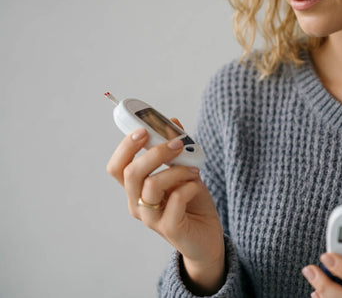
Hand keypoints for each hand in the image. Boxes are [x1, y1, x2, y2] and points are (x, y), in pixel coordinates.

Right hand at [106, 121, 224, 294]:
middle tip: (178, 143)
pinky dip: (188, 186)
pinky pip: (174, 201)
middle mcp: (138, 204)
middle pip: (131, 173)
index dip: (125, 147)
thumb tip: (173, 121)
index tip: (144, 130)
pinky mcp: (170, 228)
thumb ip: (177, 150)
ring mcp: (152, 218)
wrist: (208, 237)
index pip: (117, 167)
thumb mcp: (184, 171)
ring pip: (151, 185)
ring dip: (176, 170)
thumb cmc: (192, 203)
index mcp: (136, 189)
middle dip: (154, 153)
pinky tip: (196, 185)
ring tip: (194, 170)